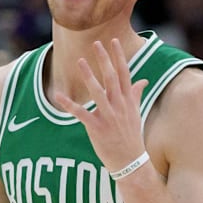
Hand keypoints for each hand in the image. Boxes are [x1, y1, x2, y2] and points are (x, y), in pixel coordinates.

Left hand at [55, 39, 147, 172]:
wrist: (131, 162)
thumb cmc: (132, 136)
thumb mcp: (136, 113)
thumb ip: (136, 95)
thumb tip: (143, 81)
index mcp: (128, 101)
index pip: (124, 74)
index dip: (118, 57)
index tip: (113, 41)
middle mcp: (119, 106)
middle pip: (111, 78)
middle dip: (104, 60)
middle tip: (96, 43)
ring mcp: (109, 117)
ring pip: (97, 92)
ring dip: (88, 76)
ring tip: (80, 61)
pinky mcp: (97, 129)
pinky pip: (81, 114)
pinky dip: (69, 105)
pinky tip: (58, 95)